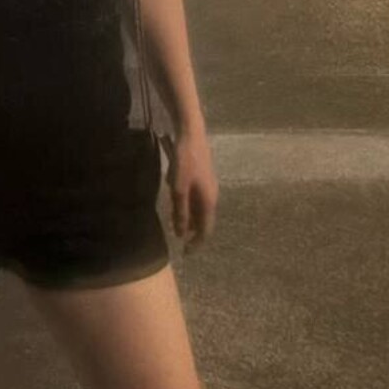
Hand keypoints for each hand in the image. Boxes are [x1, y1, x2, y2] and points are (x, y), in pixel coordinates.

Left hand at [164, 128, 217, 254]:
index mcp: (208, 201)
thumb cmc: (184, 162)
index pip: (205, 230)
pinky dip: (189, 209)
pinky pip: (198, 200)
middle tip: (179, 242)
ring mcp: (209, 187)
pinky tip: (178, 206)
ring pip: (201, 211)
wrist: (191, 134)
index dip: (196, 244)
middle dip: (193, 233)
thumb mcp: (178, 189)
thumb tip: (181, 233)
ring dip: (190, 221)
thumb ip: (180, 211)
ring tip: (176, 227)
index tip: (185, 253)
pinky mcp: (203, 179)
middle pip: (204, 222)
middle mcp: (212, 197)